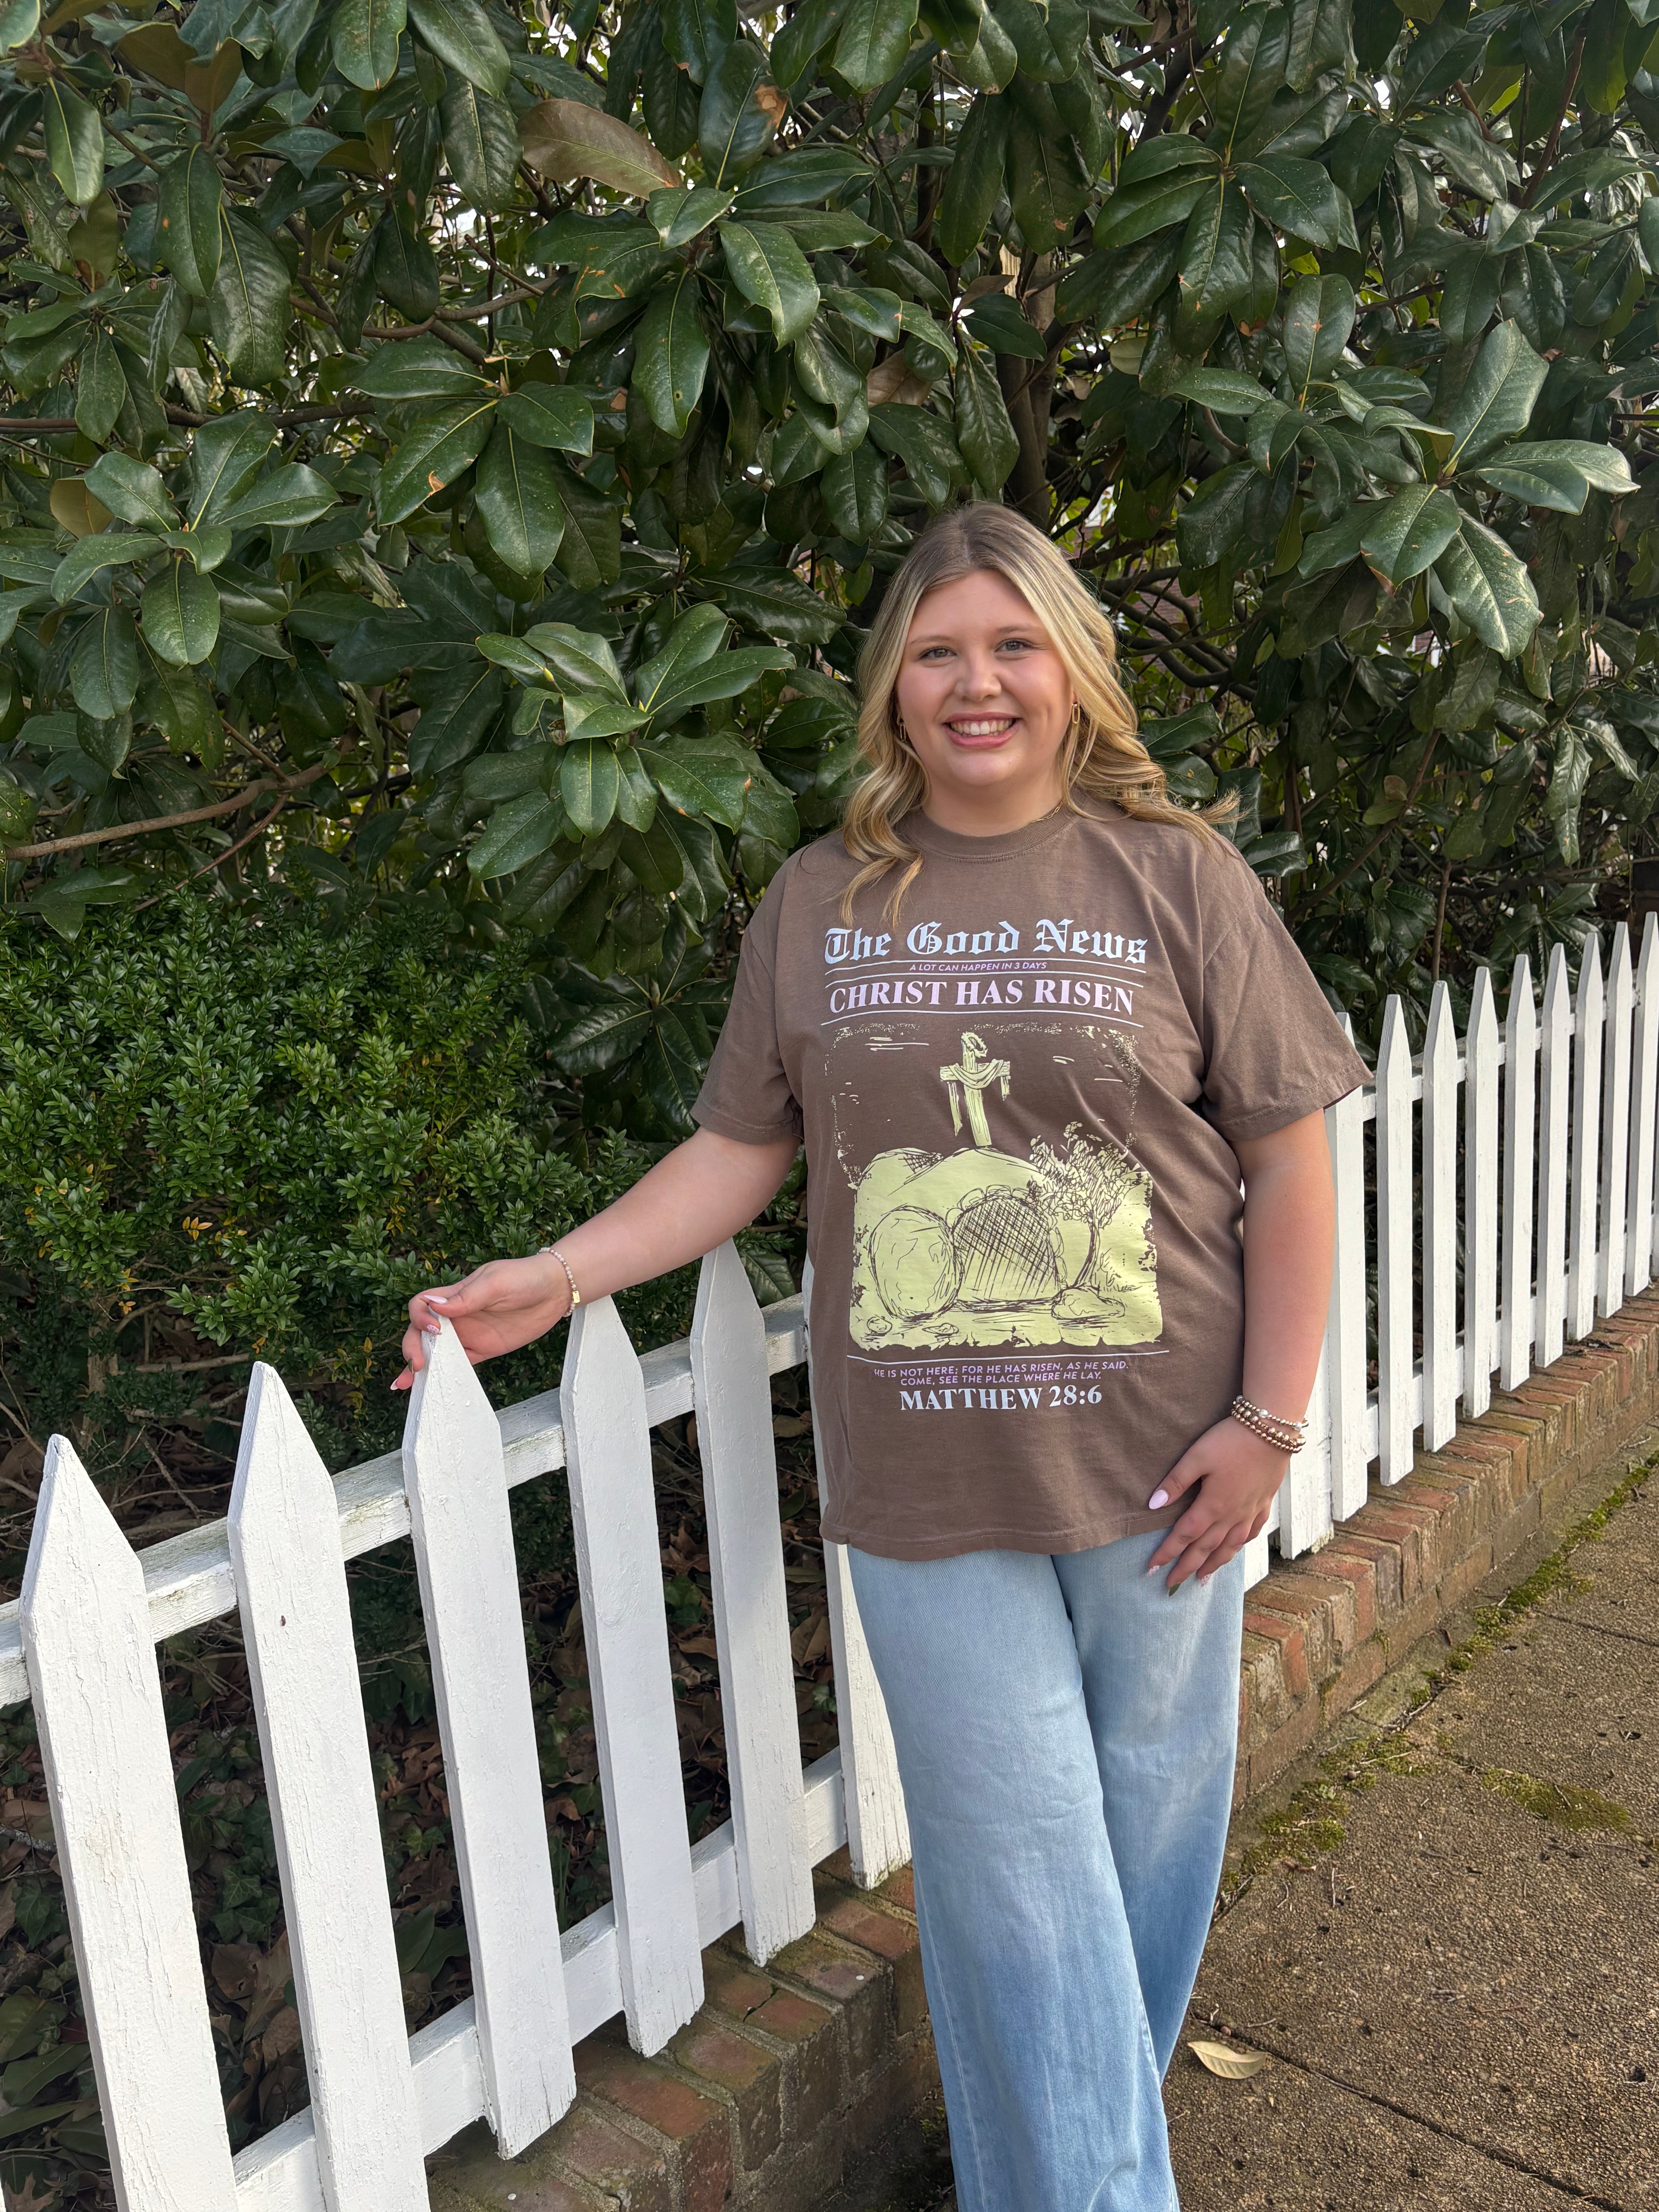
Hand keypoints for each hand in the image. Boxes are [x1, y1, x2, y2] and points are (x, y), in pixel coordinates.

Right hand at [392, 1254, 570, 1391]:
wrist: (555, 1290)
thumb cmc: (524, 1277)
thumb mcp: (495, 1282)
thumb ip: (466, 1297)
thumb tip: (435, 1306)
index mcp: (455, 1295)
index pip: (422, 1305)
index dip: (419, 1317)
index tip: (434, 1329)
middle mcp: (457, 1316)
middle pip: (421, 1331)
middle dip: (412, 1347)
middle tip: (416, 1364)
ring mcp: (470, 1334)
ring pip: (437, 1351)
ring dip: (421, 1365)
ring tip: (407, 1383)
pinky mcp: (484, 1349)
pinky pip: (460, 1364)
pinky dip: (446, 1374)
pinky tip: (436, 1385)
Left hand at [1143, 1417, 1289, 1592]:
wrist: (1271, 1431)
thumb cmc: (1230, 1441)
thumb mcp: (1196, 1456)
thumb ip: (1175, 1482)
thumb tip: (1153, 1505)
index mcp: (1212, 1505)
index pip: (1184, 1536)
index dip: (1167, 1552)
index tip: (1151, 1568)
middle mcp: (1232, 1515)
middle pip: (1206, 1548)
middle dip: (1186, 1567)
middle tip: (1171, 1585)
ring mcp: (1250, 1511)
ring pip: (1230, 1546)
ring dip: (1214, 1564)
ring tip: (1202, 1578)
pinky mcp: (1264, 1503)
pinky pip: (1251, 1532)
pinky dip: (1240, 1544)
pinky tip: (1235, 1548)